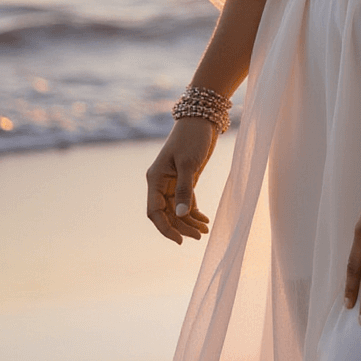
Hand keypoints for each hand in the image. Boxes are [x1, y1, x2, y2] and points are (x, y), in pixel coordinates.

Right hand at [146, 118, 215, 243]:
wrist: (202, 120)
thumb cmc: (193, 138)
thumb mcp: (189, 164)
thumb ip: (184, 190)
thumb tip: (181, 215)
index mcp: (155, 179)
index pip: (154, 211)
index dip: (165, 228)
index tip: (180, 240)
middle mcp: (161, 183)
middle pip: (167, 214)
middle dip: (182, 226)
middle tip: (200, 235)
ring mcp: (172, 182)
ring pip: (177, 209)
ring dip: (189, 221)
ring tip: (205, 230)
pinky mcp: (185, 180)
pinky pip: (186, 202)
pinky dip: (194, 212)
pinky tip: (205, 220)